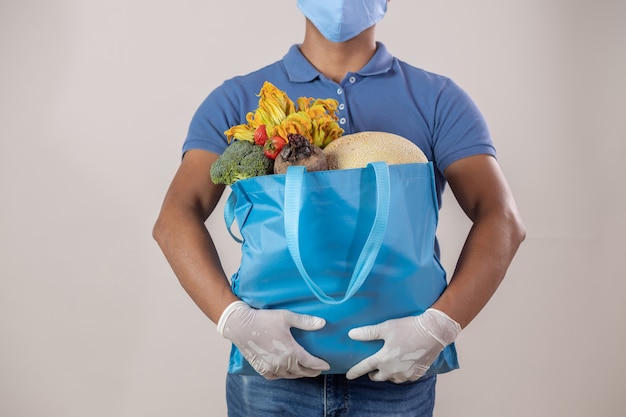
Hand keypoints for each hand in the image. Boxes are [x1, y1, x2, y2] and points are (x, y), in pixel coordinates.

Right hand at [217, 301, 329, 378]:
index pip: (310, 362)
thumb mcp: (286, 317)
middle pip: (301, 371)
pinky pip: (276, 376)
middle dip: (311, 371)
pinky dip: (284, 375)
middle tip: (318, 370)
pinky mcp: (261, 369)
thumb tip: (323, 323)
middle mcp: (281, 362)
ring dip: (299, 374)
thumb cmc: (263, 319)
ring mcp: (271, 367)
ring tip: (304, 371)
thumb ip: (305, 321)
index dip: (319, 365)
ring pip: (289, 375)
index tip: (326, 365)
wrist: (240, 326)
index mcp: (290, 351)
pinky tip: (287, 372)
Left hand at [346, 309, 460, 382]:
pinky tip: (402, 366)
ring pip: (391, 378)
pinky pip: (404, 378)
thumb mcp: (386, 327)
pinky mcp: (416, 374)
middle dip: (373, 373)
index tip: (349, 375)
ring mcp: (405, 374)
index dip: (355, 371)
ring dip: (387, 373)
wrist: (433, 333)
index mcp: (383, 359)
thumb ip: (368, 333)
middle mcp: (393, 370)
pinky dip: (401, 373)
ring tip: (388, 365)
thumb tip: (351, 334)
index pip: (364, 367)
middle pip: (378, 377)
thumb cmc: (408, 328)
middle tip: (373, 367)